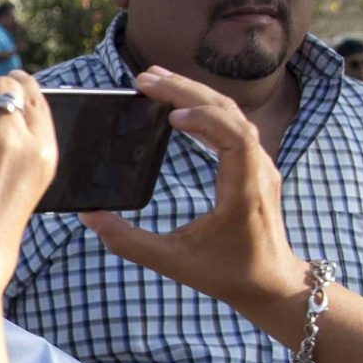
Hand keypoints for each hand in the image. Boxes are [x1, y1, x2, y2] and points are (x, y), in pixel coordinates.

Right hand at [81, 69, 309, 326]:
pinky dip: (205, 109)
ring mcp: (260, 165)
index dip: (205, 118)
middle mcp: (259, 169)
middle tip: (145, 78)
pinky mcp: (255, 166)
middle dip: (187, 90)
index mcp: (244, 189)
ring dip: (195, 93)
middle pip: (229, 112)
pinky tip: (177, 105)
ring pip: (232, 113)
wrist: (272, 284)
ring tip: (156, 80)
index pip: (234, 136)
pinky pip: (233, 124)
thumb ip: (128, 242)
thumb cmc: (228, 274)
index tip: (171, 116)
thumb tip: (90, 218)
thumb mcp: (173, 262)